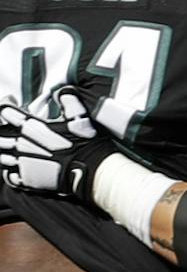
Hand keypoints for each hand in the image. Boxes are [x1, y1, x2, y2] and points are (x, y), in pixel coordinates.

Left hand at [0, 89, 118, 201]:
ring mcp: (22, 164)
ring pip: (0, 155)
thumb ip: (70, 101)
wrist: (92, 171)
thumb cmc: (87, 144)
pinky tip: (15, 168)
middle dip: (1, 129)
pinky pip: (8, 175)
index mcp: (32, 128)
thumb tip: (63, 91)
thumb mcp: (81, 117)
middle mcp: (22, 145)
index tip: (11, 101)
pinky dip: (9, 171)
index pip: (5, 111)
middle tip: (8, 126)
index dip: (6, 104)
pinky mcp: (28, 179)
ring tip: (12, 148)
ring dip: (4, 150)